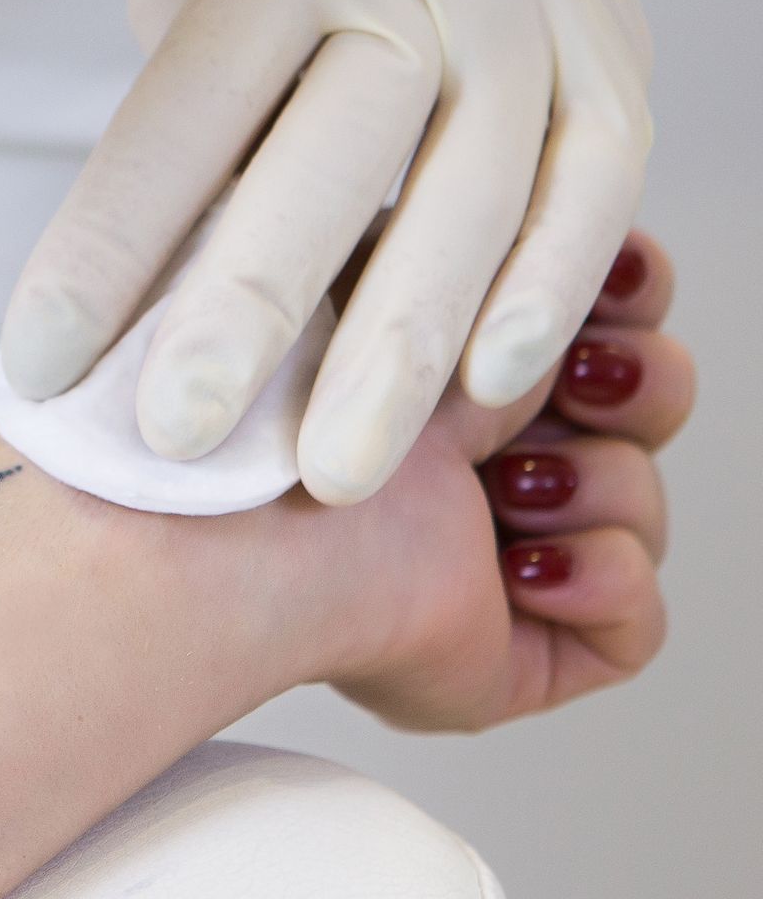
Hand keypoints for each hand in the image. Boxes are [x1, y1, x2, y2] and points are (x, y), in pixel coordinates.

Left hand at [0, 0, 651, 505]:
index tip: (48, 365)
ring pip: (477, 198)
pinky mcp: (615, 39)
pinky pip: (594, 185)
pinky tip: (486, 388)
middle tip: (186, 441)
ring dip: (400, 356)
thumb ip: (192, 107)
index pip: (188, 114)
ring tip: (334, 469)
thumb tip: (160, 290)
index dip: (110, 254)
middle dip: (252, 321)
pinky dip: (541, 295)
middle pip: (338, 162)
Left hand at [291, 231, 688, 728]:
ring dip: (595, 483)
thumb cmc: (288, 393)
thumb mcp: (397, 270)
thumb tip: (588, 243)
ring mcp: (493, 557)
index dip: (621, 295)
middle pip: (645, 404)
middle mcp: (467, 458)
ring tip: (501, 487)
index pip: (586, 316)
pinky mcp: (515, 655)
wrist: (253, 524)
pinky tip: (516, 566)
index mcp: (436, 364)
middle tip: (578, 382)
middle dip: (636, 381)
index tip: (612, 278)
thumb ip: (493, 250)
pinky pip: (635, 624)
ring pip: (642, 506)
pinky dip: (599, 580)